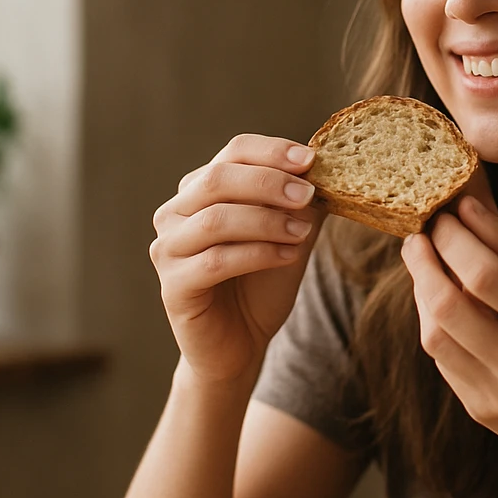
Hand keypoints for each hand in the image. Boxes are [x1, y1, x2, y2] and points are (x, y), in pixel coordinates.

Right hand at [151, 135, 325, 385]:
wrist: (240, 345)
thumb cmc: (261, 285)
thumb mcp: (290, 235)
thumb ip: (302, 203)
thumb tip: (329, 168)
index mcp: (199, 191)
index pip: (232, 153)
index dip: (271, 151)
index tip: (311, 159)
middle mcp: (174, 213)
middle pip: (217, 179)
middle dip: (268, 183)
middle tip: (307, 195)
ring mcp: (167, 249)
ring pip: (215, 219)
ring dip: (266, 221)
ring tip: (302, 233)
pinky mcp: (172, 286)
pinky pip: (215, 261)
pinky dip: (257, 254)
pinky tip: (288, 256)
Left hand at [399, 195, 497, 463]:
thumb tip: (465, 207)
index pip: (485, 274)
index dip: (453, 241)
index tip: (440, 218)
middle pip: (448, 305)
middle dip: (423, 264)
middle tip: (416, 239)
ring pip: (434, 336)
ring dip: (421, 296)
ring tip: (425, 270)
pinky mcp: (480, 411)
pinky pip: (441, 361)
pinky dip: (435, 327)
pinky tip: (441, 308)